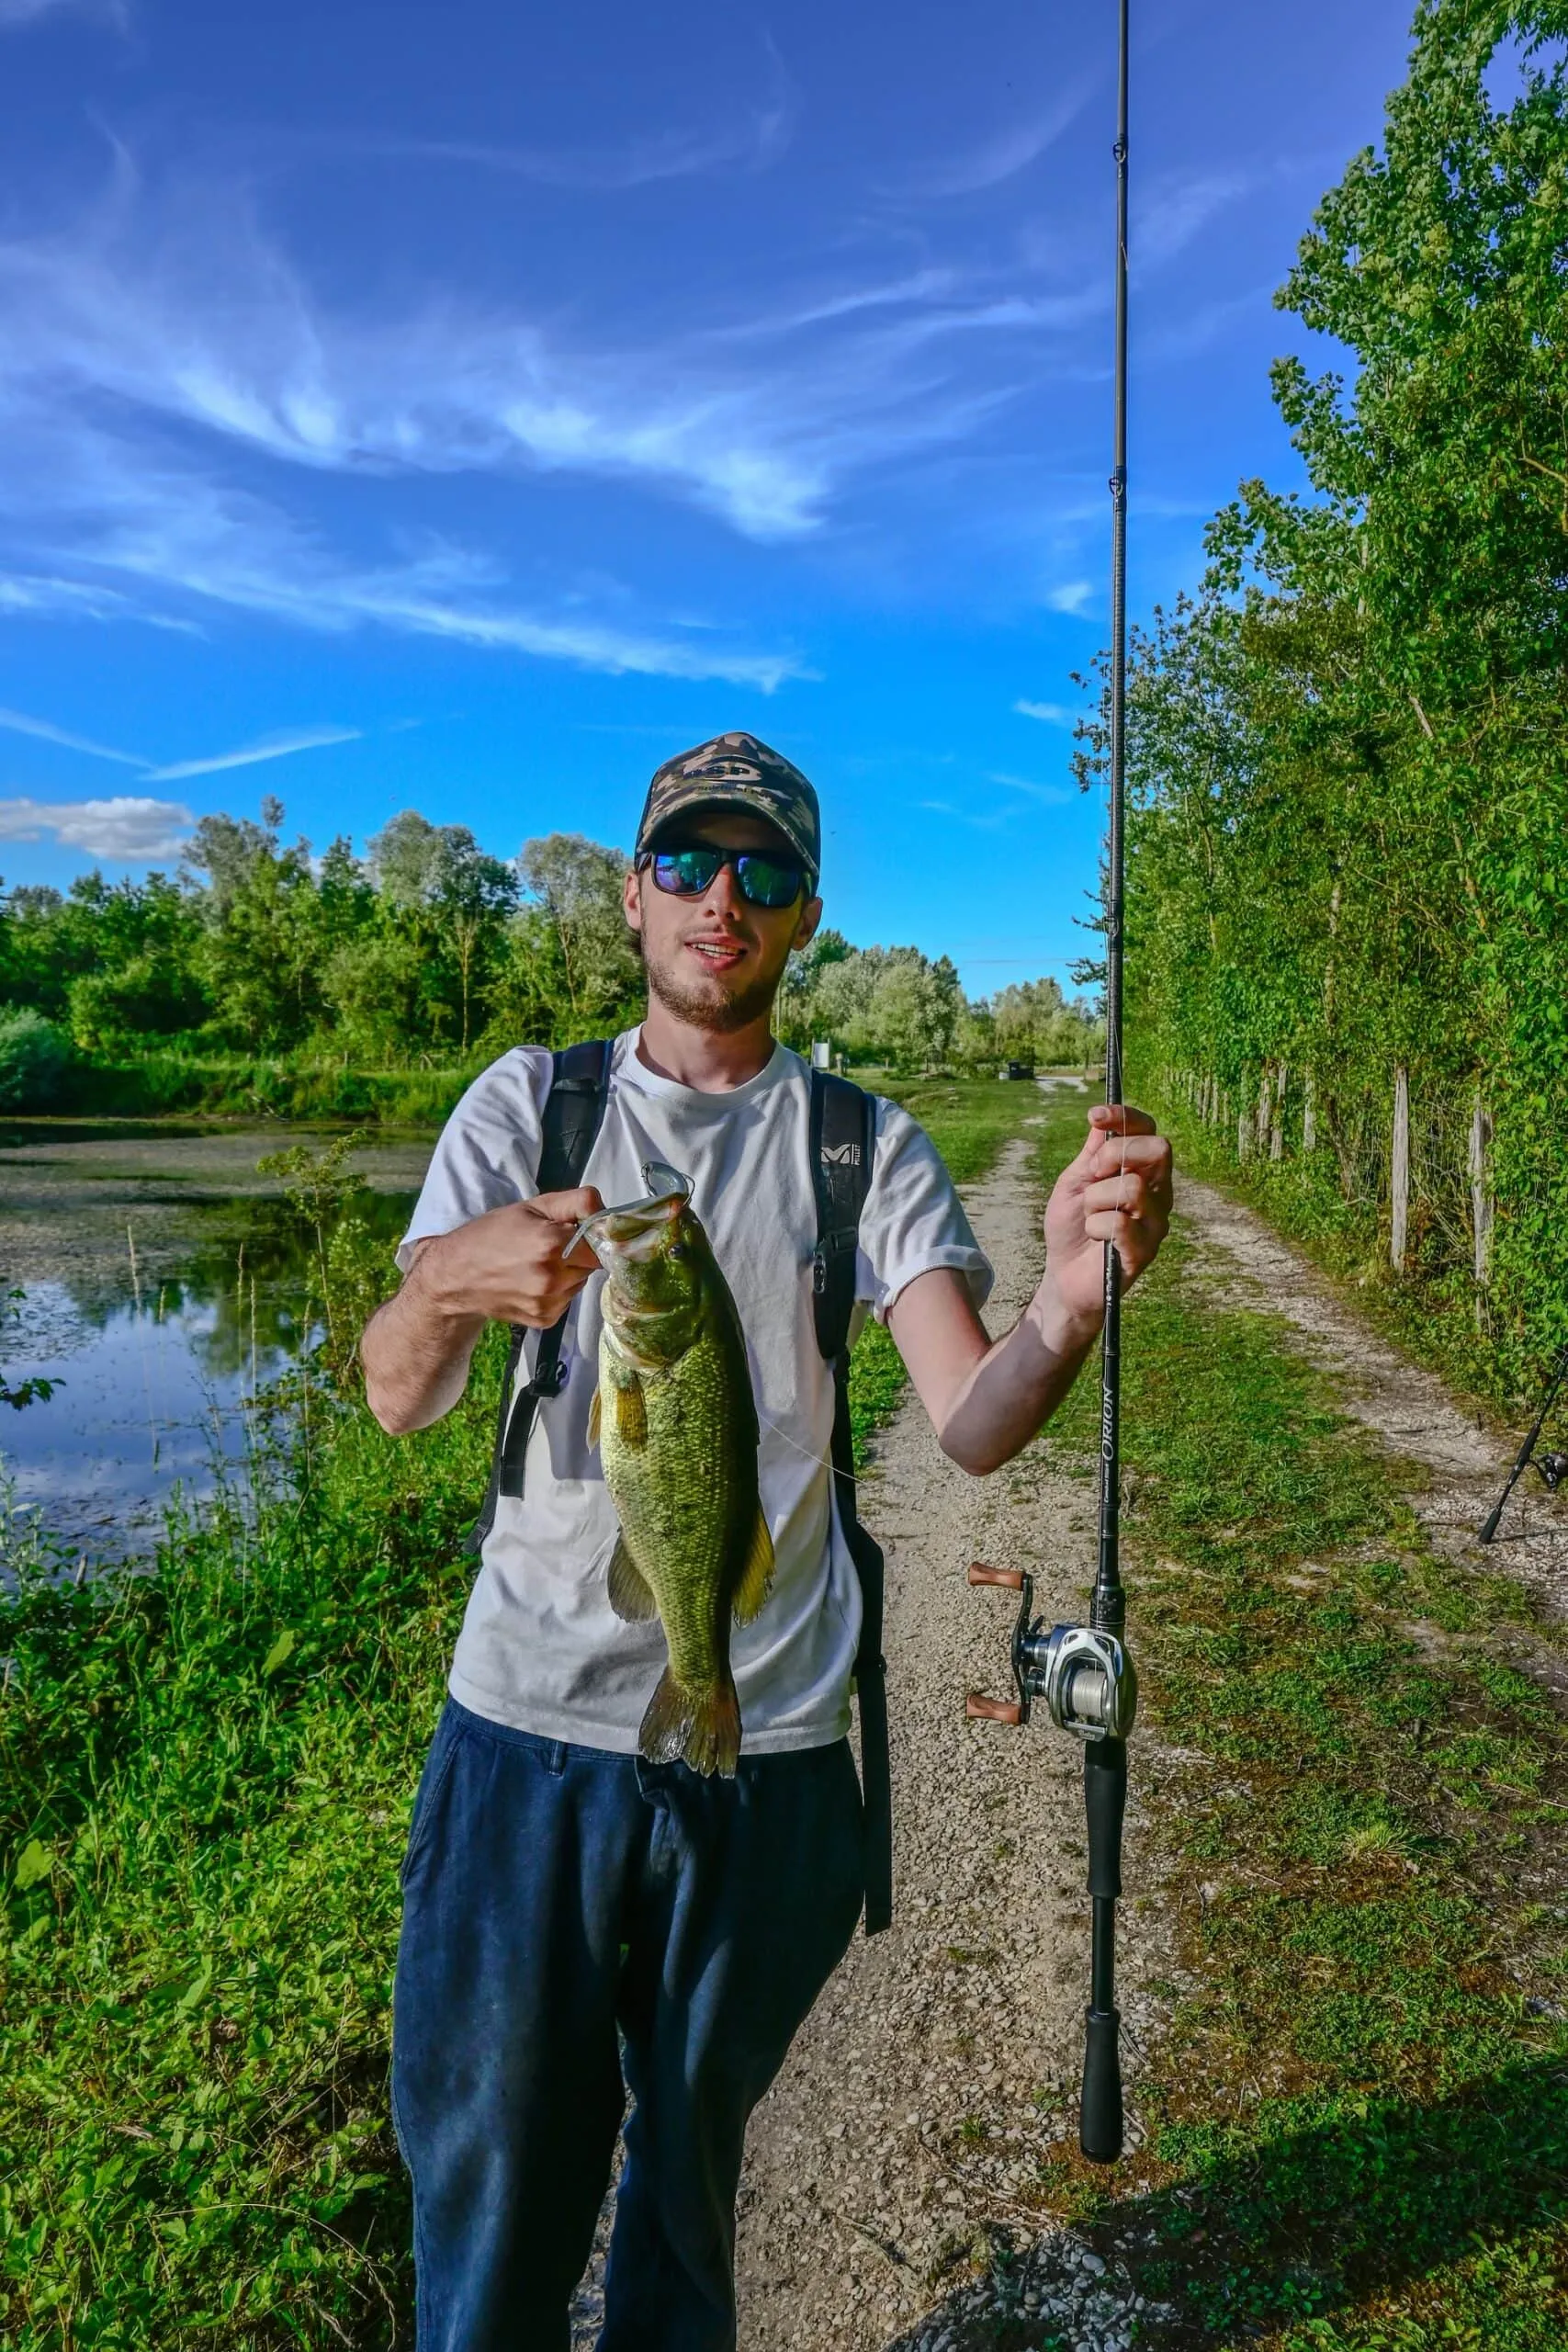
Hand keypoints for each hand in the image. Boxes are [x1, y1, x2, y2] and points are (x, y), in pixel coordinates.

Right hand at [414, 1187, 605, 1329]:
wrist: (456, 1276)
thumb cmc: (491, 1235)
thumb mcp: (532, 1206)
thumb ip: (576, 1202)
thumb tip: (607, 1210)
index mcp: (552, 1244)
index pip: (601, 1244)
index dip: (592, 1237)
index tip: (578, 1233)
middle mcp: (553, 1278)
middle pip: (592, 1265)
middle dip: (579, 1255)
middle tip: (552, 1247)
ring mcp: (548, 1303)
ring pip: (579, 1284)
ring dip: (569, 1274)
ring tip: (539, 1265)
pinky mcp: (545, 1320)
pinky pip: (566, 1301)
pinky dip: (557, 1292)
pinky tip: (533, 1282)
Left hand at [1039, 1105, 1172, 1334]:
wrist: (1063, 1275)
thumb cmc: (1072, 1227)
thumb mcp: (1074, 1183)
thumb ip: (1091, 1154)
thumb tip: (1102, 1121)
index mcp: (1142, 1172)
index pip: (1149, 1131)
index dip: (1126, 1117)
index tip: (1094, 1116)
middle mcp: (1158, 1193)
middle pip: (1158, 1149)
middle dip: (1115, 1155)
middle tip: (1091, 1174)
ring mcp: (1156, 1222)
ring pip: (1133, 1186)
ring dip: (1096, 1199)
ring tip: (1090, 1216)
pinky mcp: (1146, 1251)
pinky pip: (1120, 1222)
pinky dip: (1095, 1226)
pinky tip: (1095, 1237)